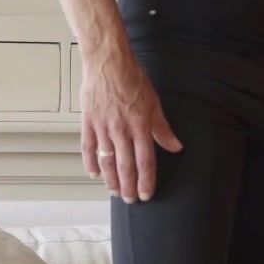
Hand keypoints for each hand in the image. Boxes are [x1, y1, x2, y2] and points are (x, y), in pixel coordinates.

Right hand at [81, 46, 180, 202]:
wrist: (107, 63)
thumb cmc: (132, 79)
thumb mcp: (154, 103)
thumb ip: (163, 128)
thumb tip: (176, 146)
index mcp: (140, 126)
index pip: (145, 161)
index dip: (146, 180)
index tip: (147, 194)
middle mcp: (120, 131)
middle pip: (125, 166)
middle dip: (128, 186)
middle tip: (130, 200)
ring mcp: (102, 128)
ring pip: (107, 161)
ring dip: (111, 179)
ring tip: (114, 191)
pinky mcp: (88, 123)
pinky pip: (88, 148)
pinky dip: (91, 163)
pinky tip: (94, 173)